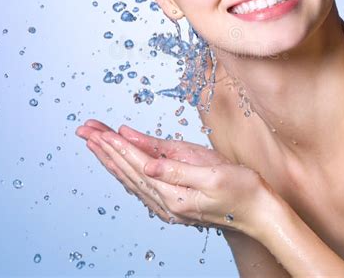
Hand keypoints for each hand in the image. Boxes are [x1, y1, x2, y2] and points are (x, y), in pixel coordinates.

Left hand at [76, 119, 266, 231]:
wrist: (258, 213)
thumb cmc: (241, 190)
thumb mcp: (212, 174)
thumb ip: (176, 169)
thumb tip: (146, 161)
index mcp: (174, 195)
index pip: (138, 165)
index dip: (118, 146)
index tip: (99, 131)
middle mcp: (166, 203)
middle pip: (128, 172)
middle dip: (105, 150)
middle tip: (85, 131)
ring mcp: (168, 206)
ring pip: (131, 179)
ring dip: (111, 159)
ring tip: (94, 142)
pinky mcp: (173, 203)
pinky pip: (141, 186)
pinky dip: (125, 171)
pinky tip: (117, 164)